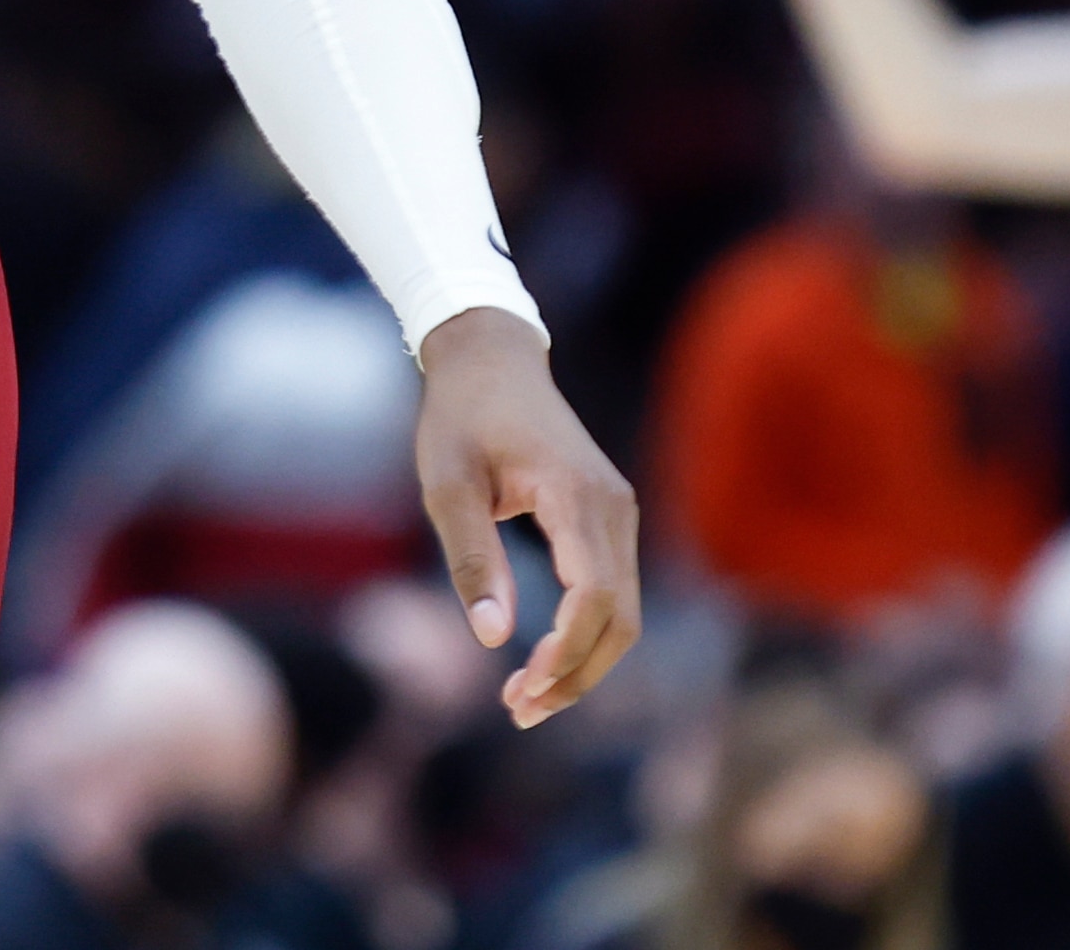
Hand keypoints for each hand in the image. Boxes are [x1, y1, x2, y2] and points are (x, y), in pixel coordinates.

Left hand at [413, 307, 642, 727]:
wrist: (490, 358)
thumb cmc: (459, 416)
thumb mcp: (445, 482)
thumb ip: (470, 557)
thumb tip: (494, 638)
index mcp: (577, 495)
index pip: (595, 596)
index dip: (566, 653)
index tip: (521, 687)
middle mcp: (614, 509)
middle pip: (620, 619)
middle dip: (576, 675)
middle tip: (518, 712)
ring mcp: (619, 515)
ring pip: (624, 614)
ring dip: (583, 664)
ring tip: (525, 700)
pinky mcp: (609, 521)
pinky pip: (612, 593)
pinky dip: (585, 636)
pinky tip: (543, 662)